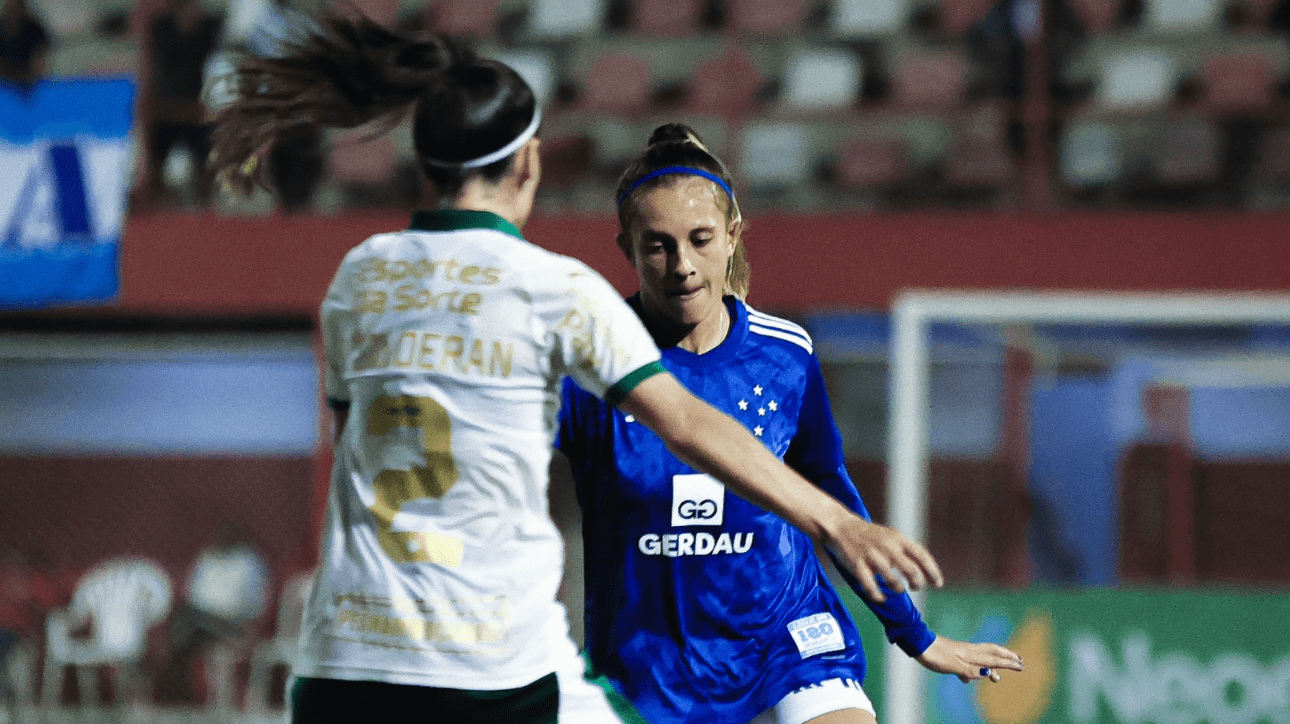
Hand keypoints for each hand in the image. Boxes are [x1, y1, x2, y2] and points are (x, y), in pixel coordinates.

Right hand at [824, 515, 943, 602]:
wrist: (843, 527)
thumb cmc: (871, 535)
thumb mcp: (892, 536)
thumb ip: (908, 550)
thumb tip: (927, 568)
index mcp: (898, 539)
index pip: (922, 556)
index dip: (933, 572)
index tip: (938, 584)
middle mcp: (888, 547)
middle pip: (911, 570)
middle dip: (917, 583)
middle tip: (915, 588)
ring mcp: (872, 556)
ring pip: (892, 580)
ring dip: (898, 589)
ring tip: (898, 589)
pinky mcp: (858, 564)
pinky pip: (870, 585)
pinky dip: (877, 595)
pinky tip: (880, 598)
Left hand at [916, 636, 1023, 682]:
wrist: (919, 645)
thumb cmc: (936, 656)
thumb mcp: (954, 667)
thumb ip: (971, 671)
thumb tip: (989, 673)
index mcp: (972, 654)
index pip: (995, 659)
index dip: (1009, 663)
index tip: (1021, 666)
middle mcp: (970, 651)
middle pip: (993, 653)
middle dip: (1007, 658)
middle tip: (1020, 662)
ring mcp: (962, 652)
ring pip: (983, 657)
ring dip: (995, 663)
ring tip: (1001, 672)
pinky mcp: (954, 654)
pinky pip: (971, 662)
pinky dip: (977, 668)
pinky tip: (972, 676)